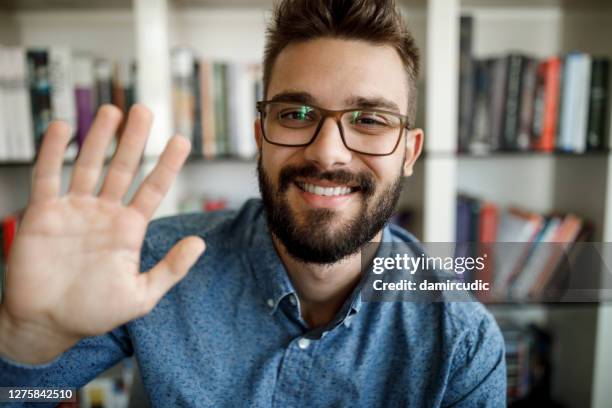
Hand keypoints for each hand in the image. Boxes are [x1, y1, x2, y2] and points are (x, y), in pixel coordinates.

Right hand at [0, 104, 204, 363]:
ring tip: (113, 110)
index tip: (182, 140)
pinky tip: (62, 127)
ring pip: (89, 165)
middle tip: (145, 110)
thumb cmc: (94, 312)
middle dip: (134, 139)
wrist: (47, 325)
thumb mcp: (141, 296)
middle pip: (123, 168)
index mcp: (129, 229)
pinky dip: (53, 152)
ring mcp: (74, 210)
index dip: (167, 164)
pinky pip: (48, 176)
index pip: (153, 188)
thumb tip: (200, 244)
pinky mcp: (43, 214)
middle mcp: (104, 213)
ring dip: (100, 138)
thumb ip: (171, 270)